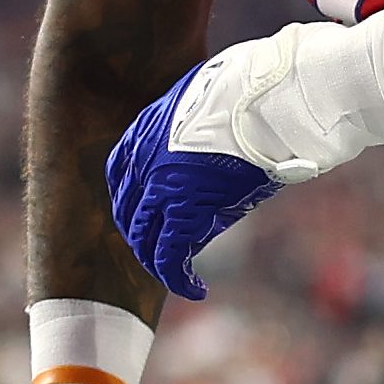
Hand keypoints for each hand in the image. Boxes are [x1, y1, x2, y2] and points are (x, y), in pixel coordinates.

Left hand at [107, 65, 282, 301]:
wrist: (262, 100)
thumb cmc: (247, 94)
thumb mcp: (204, 102)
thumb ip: (192, 124)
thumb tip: (210, 136)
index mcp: (144, 133)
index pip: (120, 176)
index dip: (130, 201)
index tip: (144, 214)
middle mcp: (143, 164)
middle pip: (130, 213)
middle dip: (141, 236)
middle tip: (159, 253)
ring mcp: (161, 189)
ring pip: (145, 239)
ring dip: (157, 261)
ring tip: (176, 275)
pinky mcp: (184, 212)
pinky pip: (170, 257)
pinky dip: (178, 278)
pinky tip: (195, 289)